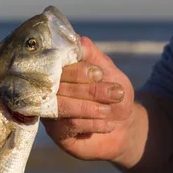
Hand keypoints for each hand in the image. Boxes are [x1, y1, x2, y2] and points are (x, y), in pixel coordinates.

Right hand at [43, 37, 137, 162]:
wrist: (124, 127)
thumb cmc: (113, 95)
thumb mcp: (108, 71)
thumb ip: (91, 54)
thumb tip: (74, 39)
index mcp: (58, 71)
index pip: (56, 66)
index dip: (77, 70)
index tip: (100, 74)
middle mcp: (48, 90)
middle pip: (58, 86)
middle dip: (90, 89)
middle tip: (115, 93)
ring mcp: (50, 112)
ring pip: (62, 105)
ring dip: (91, 107)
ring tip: (110, 110)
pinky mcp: (57, 133)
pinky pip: (70, 125)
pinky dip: (93, 123)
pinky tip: (108, 125)